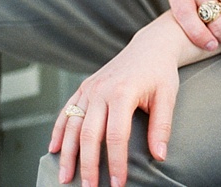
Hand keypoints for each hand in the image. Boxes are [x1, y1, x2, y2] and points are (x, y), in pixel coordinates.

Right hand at [48, 14, 184, 186]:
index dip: (116, 162)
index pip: (116, 135)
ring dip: (67, 154)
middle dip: (88, 165)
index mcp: (123, 92)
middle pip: (89, 134)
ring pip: (73, 125)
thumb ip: (161, 126)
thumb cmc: (160, 72)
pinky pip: (67, 110)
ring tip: (65, 178)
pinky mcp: (84, 87)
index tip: (118, 183)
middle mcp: (102, 89)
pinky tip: (53, 149)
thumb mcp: (167, 96)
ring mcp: (90, 87)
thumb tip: (159, 156)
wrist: (151, 46)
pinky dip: (58, 130)